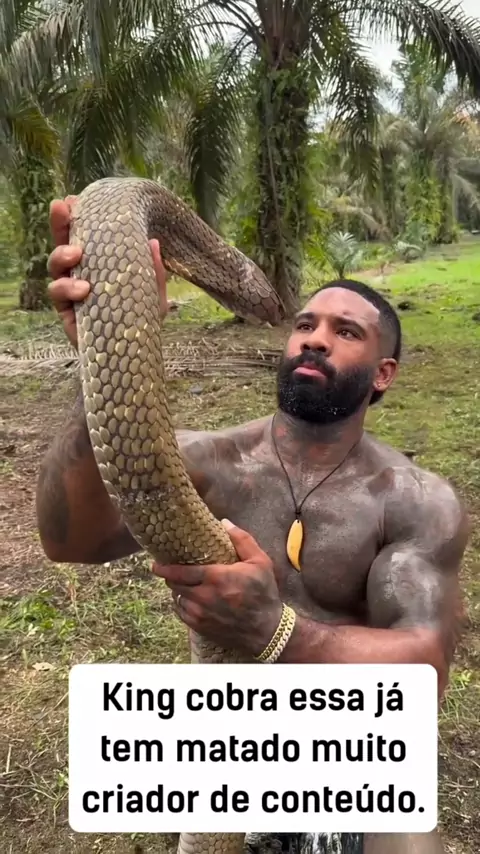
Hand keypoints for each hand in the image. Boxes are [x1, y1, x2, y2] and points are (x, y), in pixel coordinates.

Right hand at [47, 196, 168, 349]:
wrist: (133, 355)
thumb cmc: (140, 321)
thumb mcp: (153, 295)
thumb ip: (153, 271)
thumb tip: (153, 242)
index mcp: (99, 263)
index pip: (85, 235)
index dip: (76, 216)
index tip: (75, 199)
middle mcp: (80, 273)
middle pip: (63, 242)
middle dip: (59, 223)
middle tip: (63, 208)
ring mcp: (70, 292)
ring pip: (55, 266)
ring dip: (62, 255)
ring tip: (77, 255)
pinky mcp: (66, 312)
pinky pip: (58, 295)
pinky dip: (67, 288)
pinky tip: (83, 288)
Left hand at [152, 520, 283, 656]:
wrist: (267, 630)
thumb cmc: (264, 593)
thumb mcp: (260, 562)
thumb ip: (242, 540)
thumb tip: (224, 522)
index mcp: (216, 578)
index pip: (179, 571)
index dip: (164, 567)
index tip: (156, 563)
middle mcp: (204, 597)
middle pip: (174, 584)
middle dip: (169, 576)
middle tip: (169, 569)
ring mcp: (200, 614)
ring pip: (177, 598)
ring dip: (177, 590)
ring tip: (183, 583)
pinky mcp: (200, 628)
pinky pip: (181, 613)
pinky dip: (182, 604)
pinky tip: (189, 599)